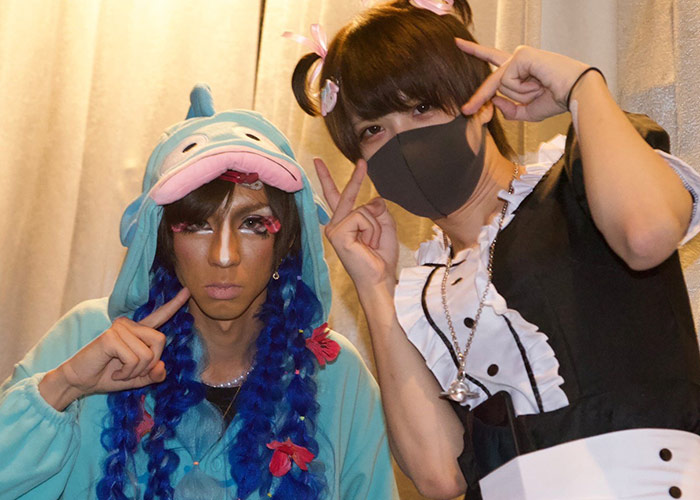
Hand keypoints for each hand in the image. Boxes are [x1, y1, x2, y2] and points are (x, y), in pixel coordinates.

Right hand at [40, 288, 189, 409]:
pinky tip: (114, 371)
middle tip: (133, 371)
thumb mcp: (137, 378)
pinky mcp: (110, 337)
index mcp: (137, 331)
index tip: (188, 291)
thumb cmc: (106, 376)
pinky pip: (134, 359)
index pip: (159, 316)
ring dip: (136, 371)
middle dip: (151, 363)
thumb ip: (153, 374)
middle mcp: (129, 325)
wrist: (80, 382)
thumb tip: (162, 366)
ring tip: (120, 371)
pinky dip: (127, 372)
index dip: (174, 304)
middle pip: (160, 340)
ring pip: (148, 354)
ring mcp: (119, 329)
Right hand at [314, 158, 398, 291]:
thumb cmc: (381, 256)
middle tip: (358, 160)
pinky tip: (368, 245)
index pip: (338, 196)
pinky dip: (372, 230)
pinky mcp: (337, 234)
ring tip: (372, 244)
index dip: (331, 178)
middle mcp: (336, 225)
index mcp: (345, 223)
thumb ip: (378, 208)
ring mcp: (334, 230)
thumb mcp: (384, 225)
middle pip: (344, 195)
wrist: (379, 277)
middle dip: (355, 178)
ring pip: (363, 210)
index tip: (319, 162)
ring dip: (376, 227)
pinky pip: (362, 217)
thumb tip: (373, 199)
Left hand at [457, 40, 589, 120]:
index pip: (492, 60)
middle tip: (468, 110)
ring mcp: (519, 55)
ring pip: (500, 85)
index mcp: (519, 69)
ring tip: (540, 88)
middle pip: (492, 81)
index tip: (458, 43)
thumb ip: (509, 110)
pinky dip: (522, 88)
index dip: (475, 52)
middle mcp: (518, 59)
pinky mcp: (521, 55)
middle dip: (480, 97)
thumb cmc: (557, 99)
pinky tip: (539, 82)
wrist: (575, 93)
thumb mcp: (527, 112)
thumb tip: (493, 101)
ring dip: (520, 94)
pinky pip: (507, 81)